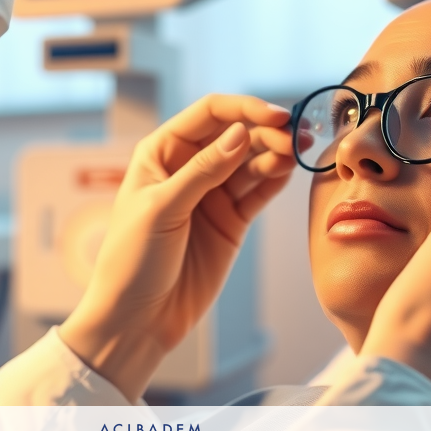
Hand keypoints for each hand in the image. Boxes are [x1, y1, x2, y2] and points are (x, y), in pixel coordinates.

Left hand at [59, 95, 293, 402]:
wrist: (137, 321)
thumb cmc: (131, 261)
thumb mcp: (162, 209)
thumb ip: (203, 171)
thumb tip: (240, 133)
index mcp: (161, 152)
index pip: (209, 114)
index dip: (244, 109)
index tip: (277, 116)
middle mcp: (188, 166)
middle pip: (236, 133)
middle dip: (267, 131)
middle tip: (296, 138)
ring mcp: (212, 194)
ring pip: (252, 161)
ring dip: (276, 153)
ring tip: (299, 152)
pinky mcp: (231, 221)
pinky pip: (258, 192)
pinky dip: (275, 180)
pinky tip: (290, 171)